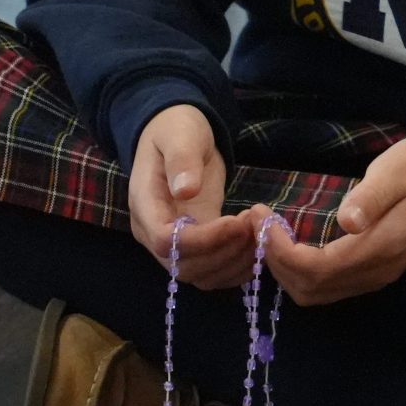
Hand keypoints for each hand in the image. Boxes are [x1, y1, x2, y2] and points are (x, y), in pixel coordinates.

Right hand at [129, 104, 256, 288]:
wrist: (177, 133)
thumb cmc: (176, 130)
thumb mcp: (180, 135)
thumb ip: (182, 160)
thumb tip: (185, 190)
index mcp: (145, 206)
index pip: (166, 241)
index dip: (203, 239)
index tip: (236, 221)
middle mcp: (154, 233)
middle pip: (184, 266)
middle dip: (225, 252)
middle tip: (256, 226)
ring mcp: (175, 242)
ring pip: (200, 275)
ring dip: (235, 262)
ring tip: (260, 233)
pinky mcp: (197, 244)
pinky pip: (213, 271)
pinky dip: (237, 267)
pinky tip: (258, 247)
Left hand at [256, 136, 405, 305]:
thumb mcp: (395, 171)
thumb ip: (371, 197)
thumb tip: (347, 221)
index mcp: (383, 246)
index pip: (319, 267)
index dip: (282, 251)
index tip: (263, 219)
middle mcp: (378, 271)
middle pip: (311, 288)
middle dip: (276, 260)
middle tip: (257, 223)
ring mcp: (376, 276)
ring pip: (315, 293)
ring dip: (285, 269)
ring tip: (268, 234)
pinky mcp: (372, 274)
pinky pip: (327, 287)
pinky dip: (300, 272)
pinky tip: (290, 245)